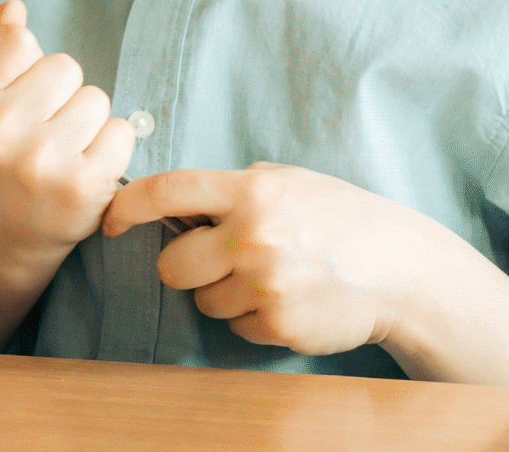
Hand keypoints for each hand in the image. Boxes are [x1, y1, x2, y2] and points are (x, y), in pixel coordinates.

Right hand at [0, 0, 130, 263]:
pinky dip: (110, 147)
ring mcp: (42, 162)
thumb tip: (12, 8)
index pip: (16, 39)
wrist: (1, 230)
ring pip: (95, 98)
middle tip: (39, 127)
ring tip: (61, 147)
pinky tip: (84, 166)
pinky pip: (121, 132)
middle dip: (59, 91)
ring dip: (86, 119)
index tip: (13, 93)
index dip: (24, 62)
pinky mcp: (83, 188)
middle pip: (64, 66)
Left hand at [103, 162, 439, 359]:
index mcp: (250, 190)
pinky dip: (251, 318)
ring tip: (264, 277)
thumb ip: (229, 189)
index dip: (125, 207)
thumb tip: (167, 202)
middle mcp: (252, 235)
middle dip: (183, 266)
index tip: (109, 220)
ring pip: (202, 301)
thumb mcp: (285, 182)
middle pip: (170, 265)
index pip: (165, 192)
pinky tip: (285, 299)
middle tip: (213, 260)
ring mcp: (266, 284)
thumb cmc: (336, 217)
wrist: (399, 269)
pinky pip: (235, 327)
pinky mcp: (279, 324)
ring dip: (222, 293)